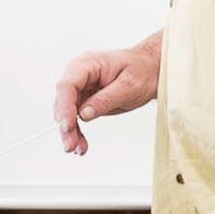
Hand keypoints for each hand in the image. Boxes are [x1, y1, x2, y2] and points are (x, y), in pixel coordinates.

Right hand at [51, 39, 159, 155]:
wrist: (151, 71)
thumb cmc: (142, 71)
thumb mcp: (129, 86)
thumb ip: (105, 99)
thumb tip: (83, 114)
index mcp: (88, 64)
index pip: (67, 85)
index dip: (64, 106)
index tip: (67, 126)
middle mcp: (80, 74)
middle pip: (63, 100)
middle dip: (65, 124)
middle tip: (70, 145)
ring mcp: (82, 87)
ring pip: (67, 112)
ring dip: (70, 132)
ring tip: (76, 149)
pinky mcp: (86, 99)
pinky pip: (76, 116)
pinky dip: (78, 131)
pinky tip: (81, 145)